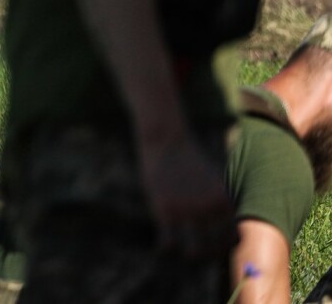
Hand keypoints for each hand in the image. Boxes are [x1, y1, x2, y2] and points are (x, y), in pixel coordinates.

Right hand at [138, 134, 235, 258]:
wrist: (166, 139)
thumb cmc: (188, 158)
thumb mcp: (212, 179)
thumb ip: (218, 202)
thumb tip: (220, 222)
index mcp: (224, 202)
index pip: (233, 239)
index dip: (224, 247)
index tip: (214, 247)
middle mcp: (209, 210)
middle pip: (214, 248)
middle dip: (207, 255)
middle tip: (196, 253)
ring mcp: (187, 211)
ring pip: (194, 251)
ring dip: (188, 255)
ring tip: (181, 251)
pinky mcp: (165, 210)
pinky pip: (169, 243)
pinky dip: (166, 249)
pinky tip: (162, 246)